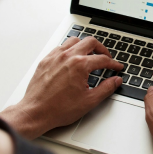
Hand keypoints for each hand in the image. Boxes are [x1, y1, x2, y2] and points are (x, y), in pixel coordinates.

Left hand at [0, 36, 122, 138]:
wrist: (36, 113)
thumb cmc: (58, 109)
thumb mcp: (89, 101)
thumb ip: (106, 88)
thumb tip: (116, 81)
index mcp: (80, 65)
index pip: (102, 59)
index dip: (113, 64)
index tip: (116, 67)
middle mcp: (67, 57)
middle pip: (90, 42)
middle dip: (102, 49)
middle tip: (106, 57)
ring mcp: (55, 57)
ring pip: (74, 41)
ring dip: (84, 46)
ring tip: (89, 55)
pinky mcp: (46, 60)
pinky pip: (60, 47)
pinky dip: (69, 50)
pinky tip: (71, 59)